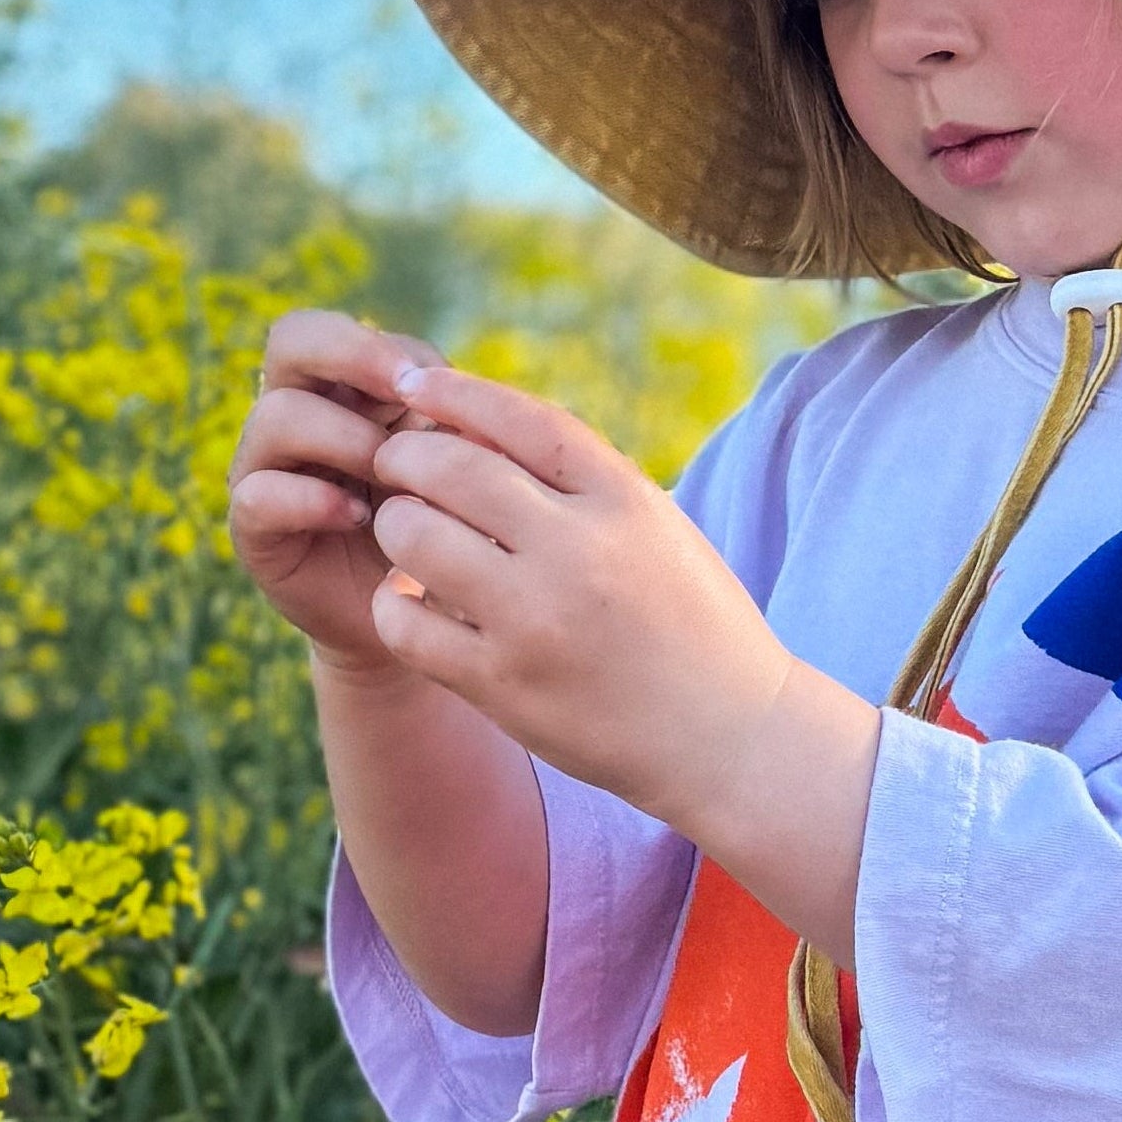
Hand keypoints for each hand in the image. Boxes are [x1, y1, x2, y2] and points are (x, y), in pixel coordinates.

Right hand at [227, 310, 443, 670]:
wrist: (418, 612)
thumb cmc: (443, 522)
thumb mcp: (457, 461)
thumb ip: (455, 418)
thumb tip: (455, 390)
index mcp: (340, 388)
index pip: (340, 331)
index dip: (386, 349)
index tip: (436, 386)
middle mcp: (294, 415)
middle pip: (291, 339)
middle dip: (351, 355)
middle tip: (403, 393)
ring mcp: (265, 468)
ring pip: (277, 416)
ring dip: (347, 440)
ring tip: (392, 479)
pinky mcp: (252, 528)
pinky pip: (260, 495)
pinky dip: (314, 499)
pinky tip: (359, 517)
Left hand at [363, 361, 879, 956]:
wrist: (729, 736)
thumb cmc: (690, 621)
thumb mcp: (657, 527)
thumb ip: (581, 480)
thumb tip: (474, 424)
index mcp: (627, 501)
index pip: (521, 419)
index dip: (456, 392)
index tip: (415, 385)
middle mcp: (581, 552)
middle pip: (452, 468)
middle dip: (404, 457)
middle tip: (392, 466)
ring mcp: (538, 621)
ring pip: (414, 537)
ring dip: (393, 525)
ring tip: (405, 533)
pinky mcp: (503, 686)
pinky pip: (406, 624)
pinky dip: (393, 602)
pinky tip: (410, 599)